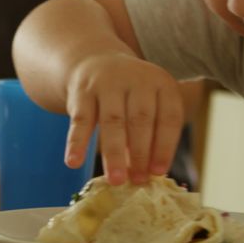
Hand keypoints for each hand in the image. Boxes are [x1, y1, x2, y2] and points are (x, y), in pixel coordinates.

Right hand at [65, 53, 183, 185]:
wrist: (94, 60)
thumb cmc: (129, 95)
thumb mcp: (149, 104)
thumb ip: (151, 135)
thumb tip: (149, 175)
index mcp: (162, 84)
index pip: (169, 118)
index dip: (165, 147)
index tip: (159, 173)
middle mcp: (137, 80)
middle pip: (140, 120)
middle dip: (140, 154)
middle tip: (137, 181)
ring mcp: (108, 83)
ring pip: (112, 121)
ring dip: (114, 153)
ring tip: (115, 180)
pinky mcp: (82, 90)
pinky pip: (81, 120)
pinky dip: (77, 142)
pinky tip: (74, 162)